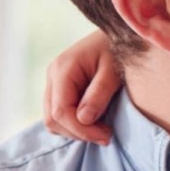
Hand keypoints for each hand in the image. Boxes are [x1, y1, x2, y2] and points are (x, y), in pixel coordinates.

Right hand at [43, 29, 122, 144]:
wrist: (117, 34)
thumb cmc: (117, 49)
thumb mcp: (113, 71)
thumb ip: (99, 93)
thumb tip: (83, 119)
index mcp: (62, 70)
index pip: (60, 112)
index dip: (81, 130)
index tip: (106, 136)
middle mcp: (52, 75)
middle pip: (52, 119)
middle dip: (78, 132)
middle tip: (106, 134)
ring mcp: (53, 81)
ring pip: (52, 119)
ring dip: (75, 130)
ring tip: (101, 128)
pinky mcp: (60, 87)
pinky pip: (58, 113)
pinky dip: (73, 123)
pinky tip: (94, 121)